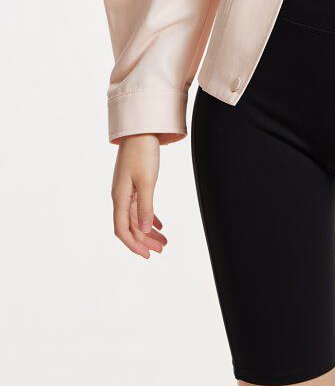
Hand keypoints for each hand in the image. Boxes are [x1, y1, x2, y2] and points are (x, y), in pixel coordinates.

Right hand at [111, 134, 168, 258]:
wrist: (141, 130)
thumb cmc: (142, 153)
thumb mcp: (147, 181)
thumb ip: (145, 206)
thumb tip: (145, 230)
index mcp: (119, 197)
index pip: (122, 230)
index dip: (133, 245)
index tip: (147, 255)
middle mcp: (120, 196)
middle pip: (131, 226)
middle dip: (145, 240)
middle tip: (161, 250)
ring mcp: (126, 190)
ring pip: (137, 217)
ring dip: (150, 230)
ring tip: (165, 241)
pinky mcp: (133, 183)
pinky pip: (140, 206)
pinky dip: (150, 216)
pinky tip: (160, 224)